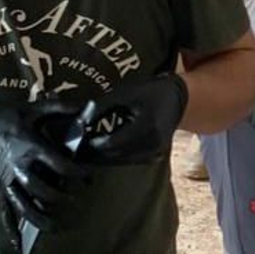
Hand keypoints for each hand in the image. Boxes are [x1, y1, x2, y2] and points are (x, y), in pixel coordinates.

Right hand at [0, 98, 87, 242]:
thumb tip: (87, 105)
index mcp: (32, 148)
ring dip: (44, 220)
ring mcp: (8, 182)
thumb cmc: (4, 117)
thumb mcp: (33, 109)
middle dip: (64, 199)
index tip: (88, 178)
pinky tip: (19, 246)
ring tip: (60, 227)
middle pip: (46, 192)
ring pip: (27, 208)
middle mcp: (20, 169)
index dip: (79, 174)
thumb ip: (60, 108)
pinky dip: (11, 231)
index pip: (62, 167)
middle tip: (77, 201)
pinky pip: (5, 213)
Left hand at [70, 72, 189, 163]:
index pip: (112, 143)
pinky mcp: (155, 156)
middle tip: (75, 147)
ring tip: (85, 149)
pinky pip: (130, 160)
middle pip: (115, 155)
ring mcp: (155, 152)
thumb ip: (101, 107)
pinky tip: (103, 150)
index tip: (75, 138)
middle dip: (94, 152)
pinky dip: (115, 156)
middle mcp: (153, 143)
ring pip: (121, 161)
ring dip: (103, 156)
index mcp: (146, 127)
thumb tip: (79, 121)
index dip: (92, 143)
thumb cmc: (150, 92)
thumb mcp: (125, 93)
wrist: (179, 99)